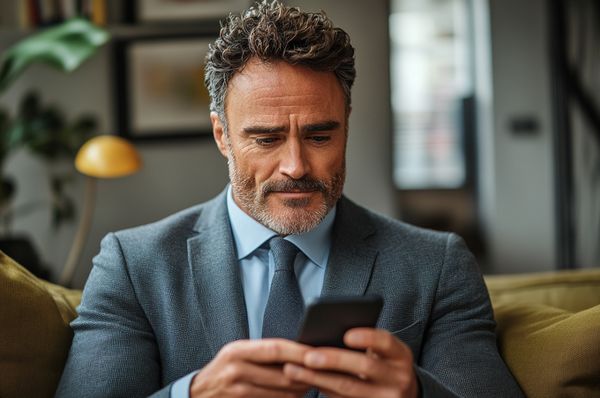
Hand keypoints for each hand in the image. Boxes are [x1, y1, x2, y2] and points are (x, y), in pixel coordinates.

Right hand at [190, 338, 311, 397]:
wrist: (197, 394)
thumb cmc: (224, 370)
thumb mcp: (236, 354)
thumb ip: (262, 352)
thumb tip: (298, 350)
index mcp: (237, 350)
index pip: (275, 349)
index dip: (299, 351)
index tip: (318, 352)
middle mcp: (236, 369)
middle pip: (282, 374)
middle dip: (305, 374)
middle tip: (323, 372)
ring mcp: (237, 391)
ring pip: (281, 393)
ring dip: (301, 390)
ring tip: (312, 383)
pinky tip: (296, 395)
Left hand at [283, 328, 418, 397]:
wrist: (402, 394)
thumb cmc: (384, 364)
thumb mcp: (384, 352)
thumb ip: (366, 341)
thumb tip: (329, 331)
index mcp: (400, 355)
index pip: (386, 342)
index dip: (367, 337)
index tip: (346, 335)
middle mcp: (398, 378)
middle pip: (365, 366)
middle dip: (334, 360)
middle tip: (308, 356)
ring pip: (349, 388)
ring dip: (318, 378)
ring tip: (294, 369)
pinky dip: (323, 390)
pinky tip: (305, 382)